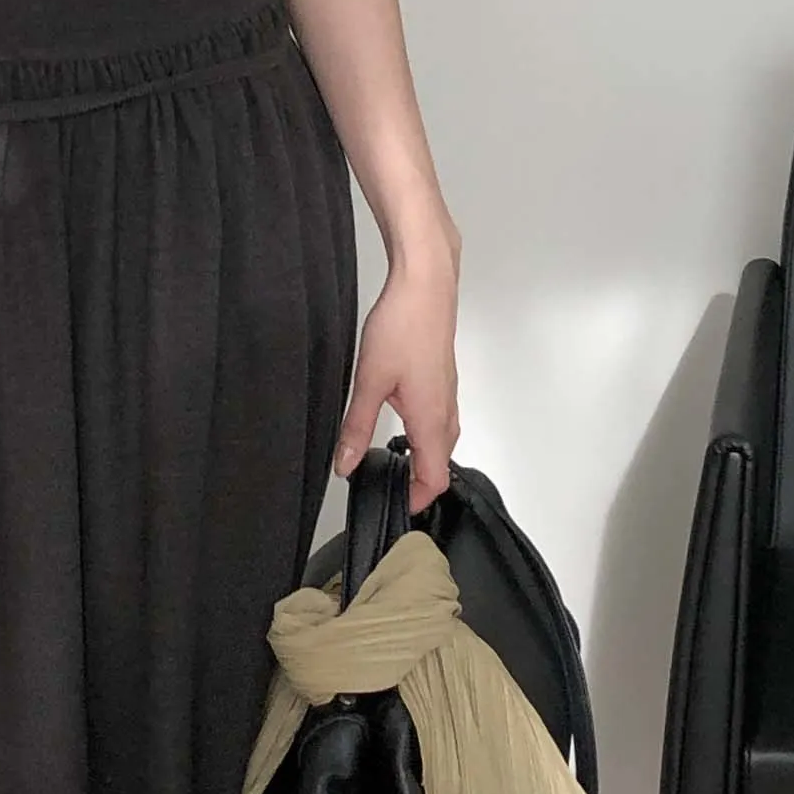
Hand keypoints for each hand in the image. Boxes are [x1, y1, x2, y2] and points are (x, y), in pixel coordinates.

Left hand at [334, 244, 460, 513]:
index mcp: (431, 419)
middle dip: (419, 484)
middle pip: (441, 464)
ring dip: (423, 460)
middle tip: (389, 491)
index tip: (395, 508)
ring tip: (392, 466)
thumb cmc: (403, 327)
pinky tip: (401, 427)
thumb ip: (356, 427)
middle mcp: (446, 411)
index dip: (417, 500)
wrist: (426, 284)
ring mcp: (448, 394)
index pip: (434, 478)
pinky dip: (426, 437)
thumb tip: (345, 465)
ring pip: (442, 441)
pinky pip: (441, 421)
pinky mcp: (443, 379)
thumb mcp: (369, 382)